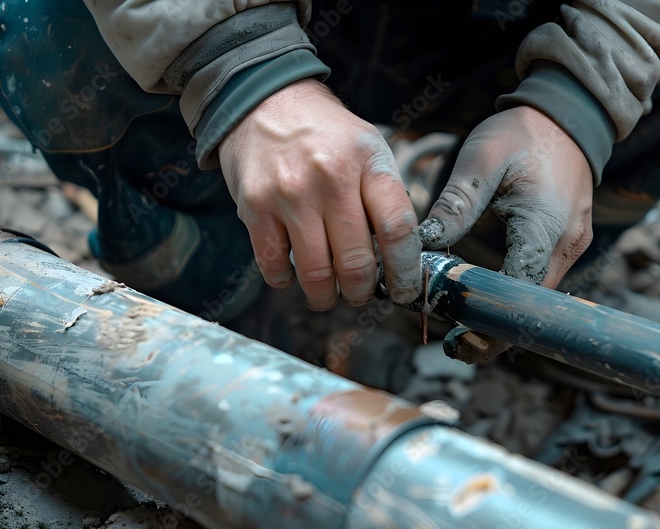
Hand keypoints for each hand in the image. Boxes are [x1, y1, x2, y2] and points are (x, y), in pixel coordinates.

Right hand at [219, 79, 421, 309]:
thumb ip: (385, 197)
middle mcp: (330, 179)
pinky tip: (294, 274)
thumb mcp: (368, 148)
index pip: (397, 230)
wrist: (263, 101)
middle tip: (361, 294)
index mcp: (368, 162)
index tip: (403, 287)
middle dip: (362, 291)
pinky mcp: (255, 208)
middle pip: (357, 262)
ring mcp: (289, 195)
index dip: (405, 270)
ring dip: (326, 296)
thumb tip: (400, 257)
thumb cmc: (325, 134)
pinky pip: (274, 267)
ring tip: (330, 294)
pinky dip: (286, 282)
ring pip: (316, 274)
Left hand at [419, 106, 592, 360]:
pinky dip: (515, 297)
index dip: (490, 321)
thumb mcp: (481, 160)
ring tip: (462, 325)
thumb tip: (422, 242)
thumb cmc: (522, 133)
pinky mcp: (568, 245)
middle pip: (533, 308)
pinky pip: (542, 283)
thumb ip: (455, 204)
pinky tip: (486, 299)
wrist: (568, 114)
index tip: (458, 339)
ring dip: (505, 316)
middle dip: (495, 330)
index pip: (519, 293)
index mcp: (544, 225)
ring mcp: (572, 247)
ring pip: (539, 300)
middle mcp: (566, 244)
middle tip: (453, 344)